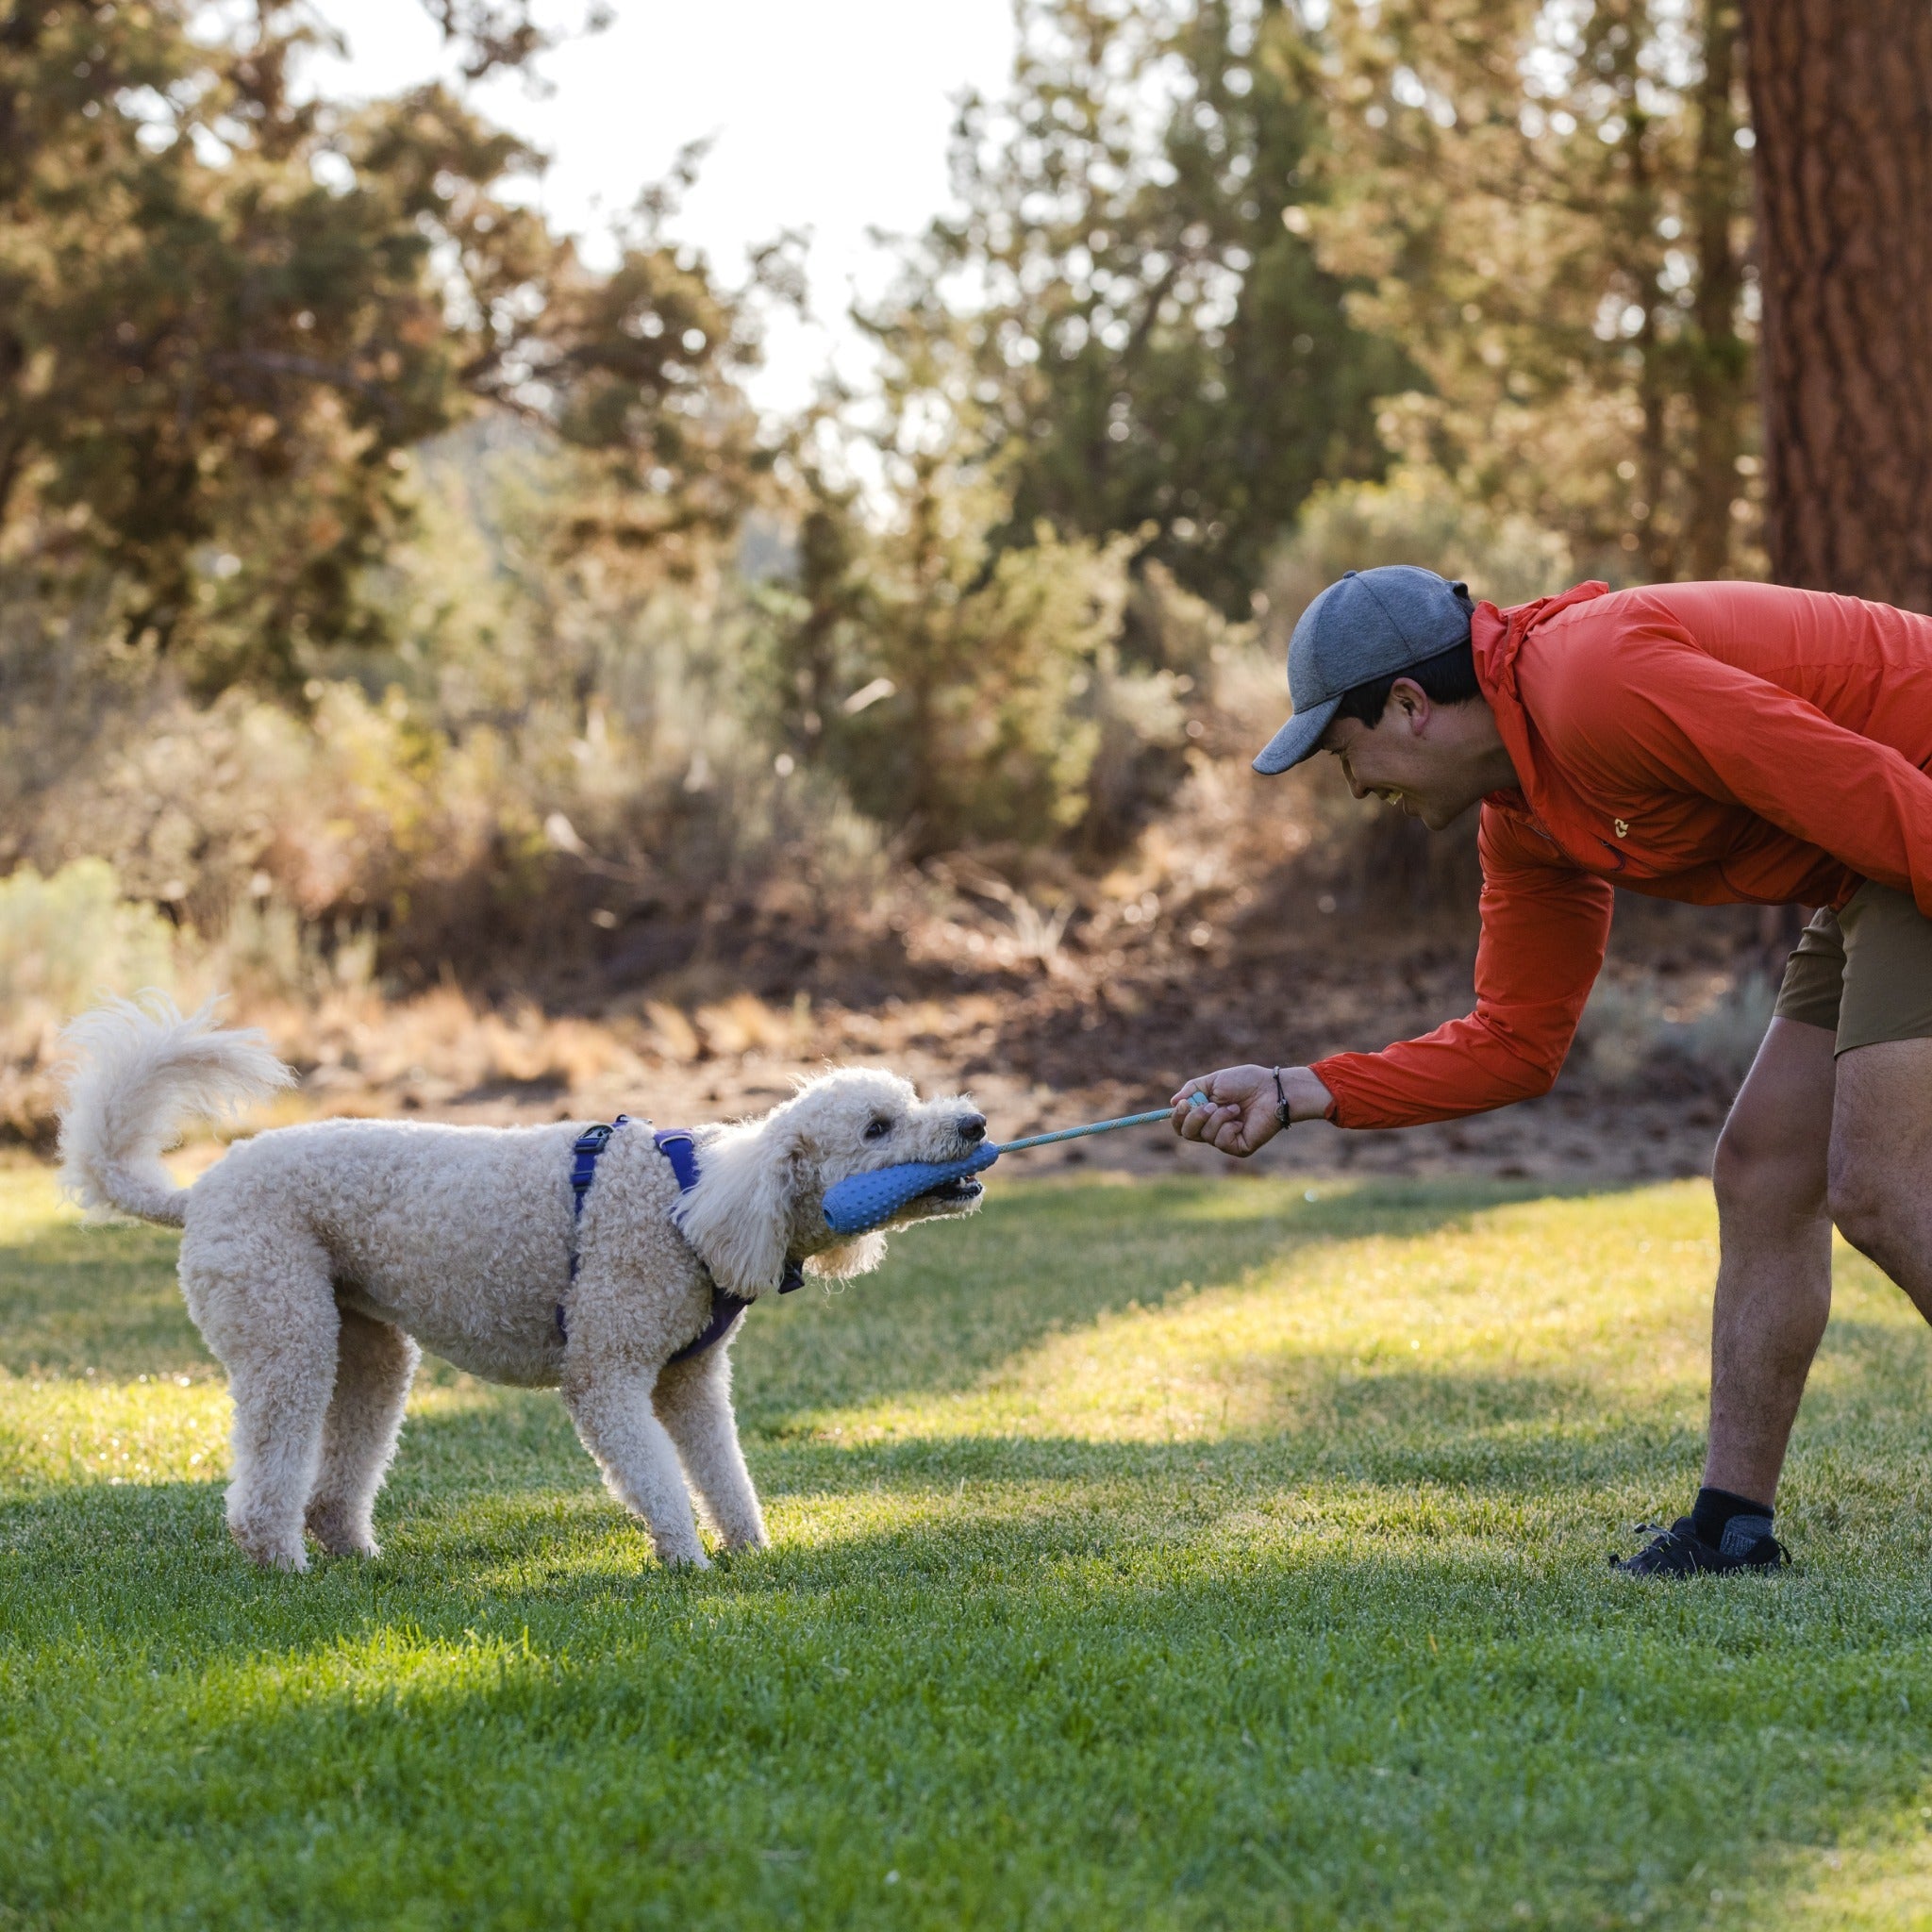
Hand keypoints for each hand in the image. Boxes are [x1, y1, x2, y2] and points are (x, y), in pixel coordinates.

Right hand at [1170, 1064, 1331, 1157]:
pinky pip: (1221, 1142)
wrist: (1272, 1090)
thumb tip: (1172, 1102)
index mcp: (1205, 1112)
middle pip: (1187, 1133)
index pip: (1181, 1123)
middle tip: (1210, 1105)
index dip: (1177, 1117)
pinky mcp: (1238, 1147)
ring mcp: (1225, 1139)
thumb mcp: (1214, 1080)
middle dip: (1195, 1118)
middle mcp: (1212, 1128)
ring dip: (1218, 1117)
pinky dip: (1228, 1127)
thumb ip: (1192, 1089)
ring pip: (1205, 1135)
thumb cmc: (1247, 1082)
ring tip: (1235, 1107)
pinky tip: (1241, 1120)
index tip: (1183, 1104)